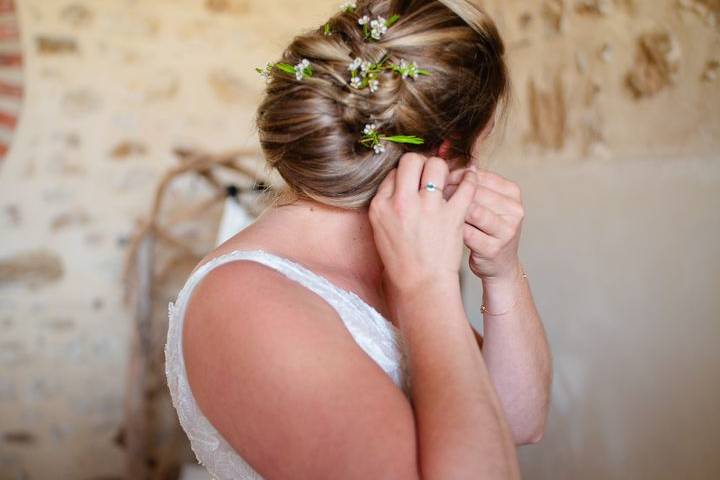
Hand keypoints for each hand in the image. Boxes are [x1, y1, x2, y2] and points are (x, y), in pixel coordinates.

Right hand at [368, 153, 478, 294]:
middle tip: (430, 172)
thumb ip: (387, 202)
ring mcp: (428, 208)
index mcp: (381, 205)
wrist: (420, 283)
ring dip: (444, 169)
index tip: (415, 179)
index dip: (407, 173)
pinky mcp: (452, 216)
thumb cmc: (401, 259)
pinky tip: (470, 177)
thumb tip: (400, 179)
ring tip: (447, 177)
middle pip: (412, 161)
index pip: (395, 171)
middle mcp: (402, 202)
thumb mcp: (381, 228)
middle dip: (423, 163)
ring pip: (437, 166)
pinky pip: (465, 186)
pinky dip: (470, 179)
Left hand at [443, 164, 524, 281]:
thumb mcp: (486, 203)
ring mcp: (507, 230)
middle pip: (475, 193)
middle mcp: (515, 210)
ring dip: (451, 210)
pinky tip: (442, 229)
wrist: (499, 264)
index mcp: (513, 193)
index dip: (456, 177)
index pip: (479, 176)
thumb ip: (472, 183)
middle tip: (433, 196)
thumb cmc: (486, 228)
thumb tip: (446, 159)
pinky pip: (466, 232)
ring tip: (436, 211)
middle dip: (451, 193)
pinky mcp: (494, 248)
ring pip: (471, 211)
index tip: (439, 181)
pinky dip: (452, 229)